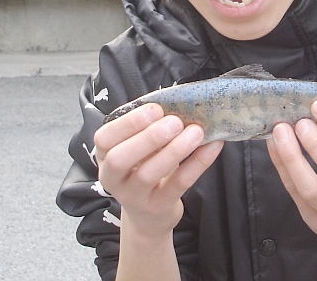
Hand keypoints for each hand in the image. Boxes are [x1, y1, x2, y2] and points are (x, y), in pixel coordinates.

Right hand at [94, 103, 223, 237]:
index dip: (128, 123)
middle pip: (120, 158)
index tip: (155, 109)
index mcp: (104, 155)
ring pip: (148, 174)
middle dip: (148, 137)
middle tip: (175, 122)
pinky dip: (197, 164)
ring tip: (196, 133)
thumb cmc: (144, 167)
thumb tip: (179, 103)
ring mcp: (134, 196)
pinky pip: (178, 185)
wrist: (149, 214)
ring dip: (174, 150)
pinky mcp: (158, 208)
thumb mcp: (139, 147)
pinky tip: (212, 147)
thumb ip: (149, 127)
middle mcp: (112, 177)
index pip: (104, 138)